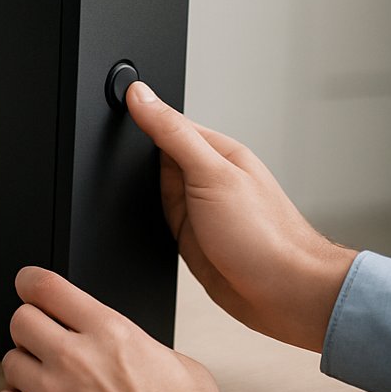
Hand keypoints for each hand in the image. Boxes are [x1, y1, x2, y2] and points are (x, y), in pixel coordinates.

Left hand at [0, 267, 229, 391]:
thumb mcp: (178, 363)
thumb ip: (136, 343)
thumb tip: (120, 341)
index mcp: (109, 333)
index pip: (45, 286)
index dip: (31, 283)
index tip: (28, 287)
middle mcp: (74, 359)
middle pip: (20, 320)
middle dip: (31, 330)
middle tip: (45, 345)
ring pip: (10, 362)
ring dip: (27, 371)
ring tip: (52, 388)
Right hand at [126, 80, 355, 351]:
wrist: (284, 295)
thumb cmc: (265, 236)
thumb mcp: (210, 173)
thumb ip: (172, 133)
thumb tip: (141, 96)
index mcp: (215, 151)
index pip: (165, 121)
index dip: (135, 113)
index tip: (106, 105)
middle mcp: (205, 177)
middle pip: (153, 154)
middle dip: (132, 156)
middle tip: (112, 157)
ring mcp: (197, 208)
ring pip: (151, 187)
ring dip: (138, 189)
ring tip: (130, 193)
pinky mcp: (189, 236)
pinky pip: (155, 218)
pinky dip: (143, 217)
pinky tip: (138, 219)